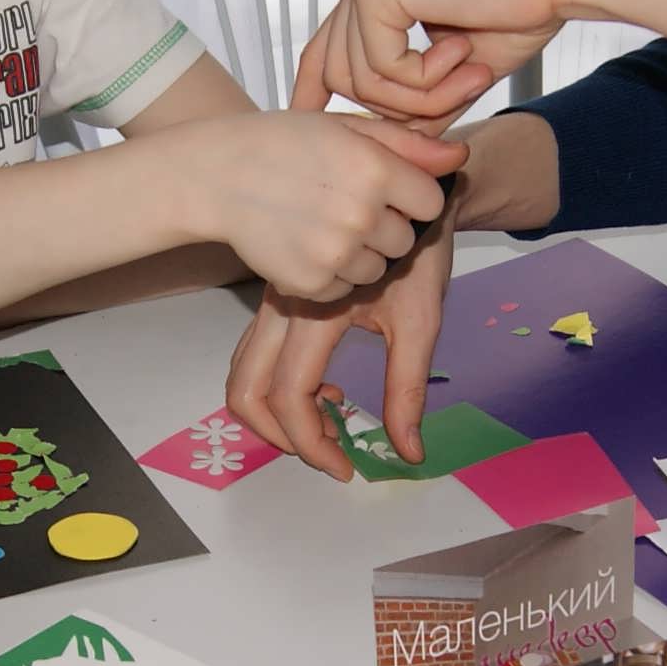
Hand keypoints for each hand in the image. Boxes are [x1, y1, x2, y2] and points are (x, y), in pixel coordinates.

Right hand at [179, 109, 462, 302]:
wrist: (217, 176)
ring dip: (360, 255)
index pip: (430, 202)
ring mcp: (336, 254)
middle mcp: (362, 215)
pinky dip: (331, 276)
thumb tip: (459, 159)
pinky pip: (343, 290)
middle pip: (405, 240)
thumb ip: (408, 145)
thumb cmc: (282, 144)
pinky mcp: (312, 284)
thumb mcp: (347, 128)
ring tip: (323, 225)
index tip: (384, 189)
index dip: (409, 196)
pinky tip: (306, 244)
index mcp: (376, 170)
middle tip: (343, 205)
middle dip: (384, 227)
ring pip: (377, 270)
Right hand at [225, 209, 458, 480]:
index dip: (312, 444)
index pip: (291, 394)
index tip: (348, 468)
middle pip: (245, 389)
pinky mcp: (278, 302)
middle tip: (330, 455)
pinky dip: (279, 389)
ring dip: (276, 415)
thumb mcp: (422, 319)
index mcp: (318, 309)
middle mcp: (284, 305)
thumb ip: (408, 390)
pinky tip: (324, 391)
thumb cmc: (420, 252)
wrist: (410, 196)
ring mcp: (274, 302)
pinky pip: (258, 356)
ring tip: (329, 425)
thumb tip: (409, 453)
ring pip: (245, 373)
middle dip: (279, 437)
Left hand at [294, 0, 577, 123]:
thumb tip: (385, 143)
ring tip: (472, 73)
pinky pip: (380, 68)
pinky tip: (464, 51)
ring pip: (358, 78)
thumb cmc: (524, 7)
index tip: (308, 119)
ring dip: (421, 98)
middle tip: (462, 93)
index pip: (325, 44)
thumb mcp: (457, 69)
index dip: (312, 88)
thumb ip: (416, 99)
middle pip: (338, 72)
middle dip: (397, 107)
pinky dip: (427, 80)